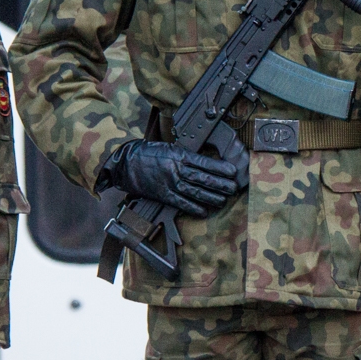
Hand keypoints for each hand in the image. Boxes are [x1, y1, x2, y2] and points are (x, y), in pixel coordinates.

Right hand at [100, 140, 240, 217]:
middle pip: (202, 179)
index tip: (233, 171)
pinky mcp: (162, 195)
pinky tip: (204, 211)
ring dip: (211, 198)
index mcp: (179, 156)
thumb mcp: (171, 148)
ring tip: (224, 200)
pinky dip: (193, 208)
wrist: (126, 163)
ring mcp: (169, 183)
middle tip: (234, 188)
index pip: (204, 163)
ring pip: (194, 192)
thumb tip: (208, 163)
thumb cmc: (151, 153)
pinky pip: (180, 203)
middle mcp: (176, 170)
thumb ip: (188, 156)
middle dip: (220, 184)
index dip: (220, 168)